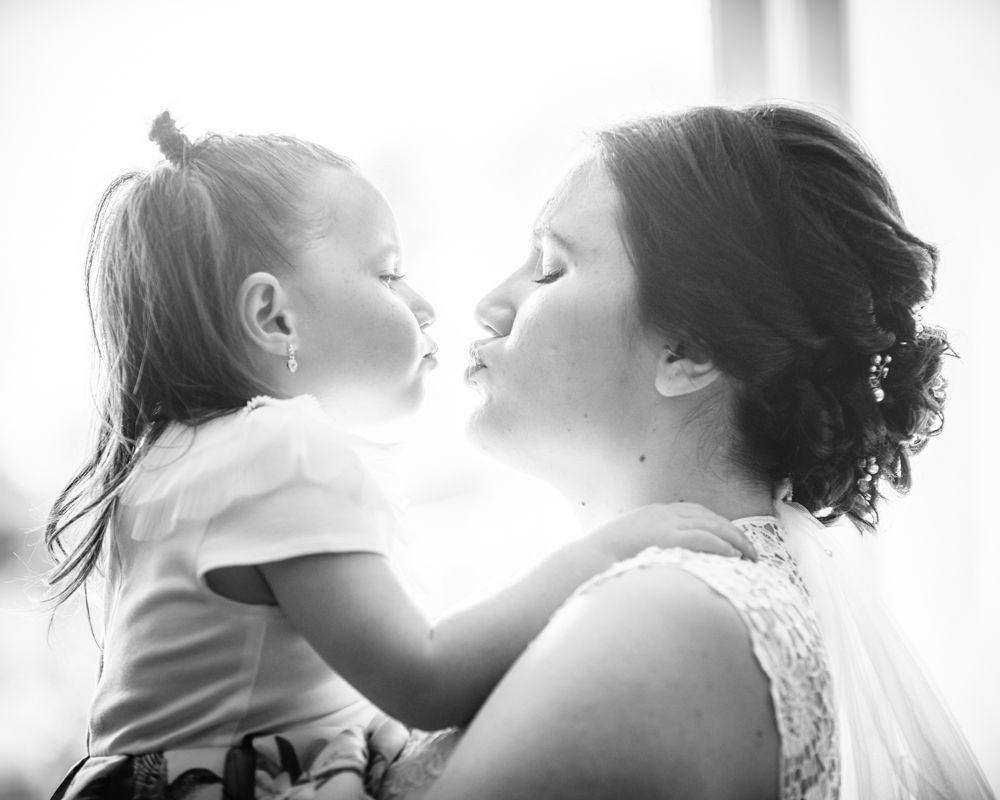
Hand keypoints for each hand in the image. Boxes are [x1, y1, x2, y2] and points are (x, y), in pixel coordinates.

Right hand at [588, 502, 757, 562]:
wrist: (585, 560)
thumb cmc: (603, 561)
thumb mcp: (629, 546)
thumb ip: (649, 548)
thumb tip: (665, 564)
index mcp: (655, 513)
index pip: (695, 512)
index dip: (718, 524)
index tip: (732, 539)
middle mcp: (663, 513)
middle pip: (709, 517)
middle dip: (734, 532)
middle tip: (751, 551)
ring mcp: (664, 524)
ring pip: (711, 526)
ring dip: (735, 540)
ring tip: (751, 557)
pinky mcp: (665, 538)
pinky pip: (701, 539)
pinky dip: (720, 545)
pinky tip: (733, 556)